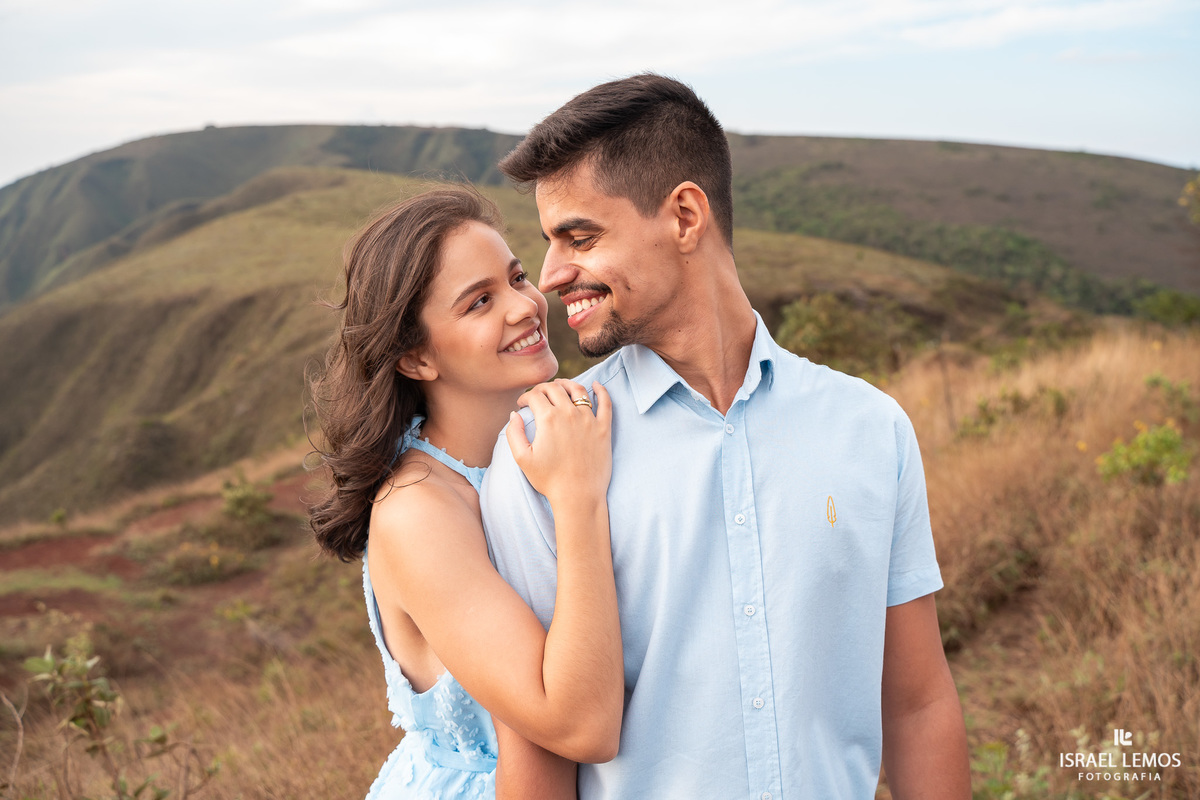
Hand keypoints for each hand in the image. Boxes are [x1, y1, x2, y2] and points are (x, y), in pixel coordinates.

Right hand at [507, 380, 611, 506]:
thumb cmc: (549, 480)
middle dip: (542, 388)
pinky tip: (597, 385)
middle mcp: (569, 414)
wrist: (578, 495)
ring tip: (560, 385)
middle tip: (538, 395)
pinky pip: (605, 403)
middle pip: (554, 389)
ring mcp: (589, 420)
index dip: (525, 397)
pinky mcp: (603, 428)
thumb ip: (514, 433)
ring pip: (578, 390)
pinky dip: (602, 391)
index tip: (522, 405)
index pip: (534, 396)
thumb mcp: (522, 459)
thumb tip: (514, 415)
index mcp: (548, 419)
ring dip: (567, 384)